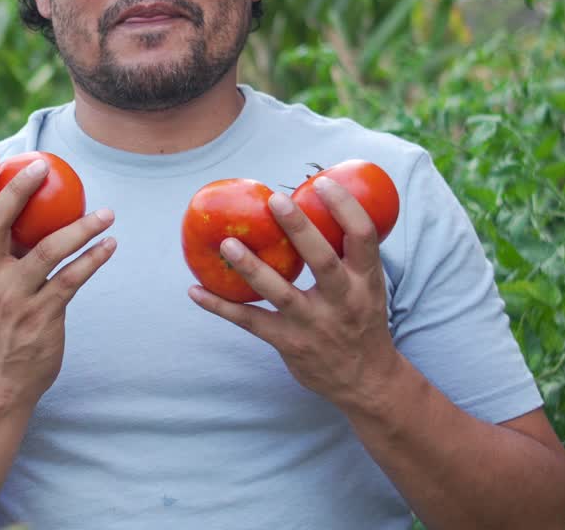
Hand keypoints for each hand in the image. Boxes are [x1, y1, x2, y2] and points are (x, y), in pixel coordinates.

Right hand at [0, 151, 115, 406]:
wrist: (6, 379)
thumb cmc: (7, 321)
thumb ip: (5, 251)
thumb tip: (29, 205)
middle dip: (16, 190)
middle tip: (44, 166)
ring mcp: (14, 299)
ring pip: (47, 251)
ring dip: (80, 227)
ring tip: (107, 212)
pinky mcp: (41, 317)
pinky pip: (72, 280)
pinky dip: (93, 259)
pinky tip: (111, 245)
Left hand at [188, 176, 402, 410]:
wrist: (366, 380)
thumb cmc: (362, 319)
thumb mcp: (369, 286)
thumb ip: (348, 253)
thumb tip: (321, 203)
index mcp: (366, 280)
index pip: (363, 237)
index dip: (345, 207)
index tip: (322, 183)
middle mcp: (343, 301)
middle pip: (322, 260)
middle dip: (300, 229)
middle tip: (275, 200)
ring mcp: (314, 324)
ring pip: (281, 293)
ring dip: (252, 268)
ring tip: (226, 244)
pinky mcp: (289, 343)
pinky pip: (250, 322)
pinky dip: (220, 307)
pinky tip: (195, 291)